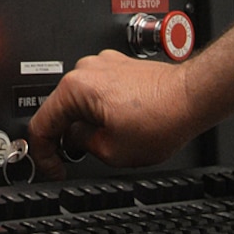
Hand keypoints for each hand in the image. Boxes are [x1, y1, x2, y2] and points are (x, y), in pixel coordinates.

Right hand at [26, 48, 200, 179]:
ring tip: (110, 140)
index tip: (52, 169)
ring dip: (87, 122)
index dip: (43, 155)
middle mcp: (86, 69)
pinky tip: (121, 124)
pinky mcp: (119, 66)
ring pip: (80, 100)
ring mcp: (103, 64)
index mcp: (75, 87)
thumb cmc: (161, 118)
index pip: (41, 125)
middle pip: (60, 110)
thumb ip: (81, 145)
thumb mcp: (111, 151)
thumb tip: (75, 140)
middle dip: (67, 138)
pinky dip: (102, 109)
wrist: (192, 98)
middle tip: (80, 160)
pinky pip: (98, 91)